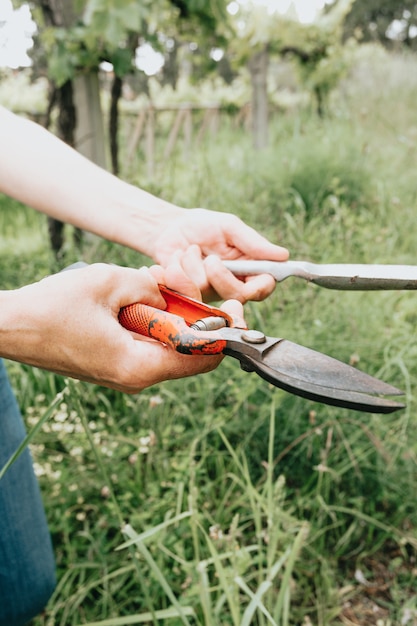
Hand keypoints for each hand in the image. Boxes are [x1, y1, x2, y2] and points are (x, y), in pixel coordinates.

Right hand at [2, 263, 242, 392]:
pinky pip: (146, 343)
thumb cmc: (52, 308)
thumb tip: (173, 294)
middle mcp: (137, 377)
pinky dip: (151, 321)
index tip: (233, 306)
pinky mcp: (114, 364)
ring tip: (155, 284)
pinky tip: (137, 297)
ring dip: (170, 316)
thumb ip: (153, 287)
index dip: (225, 332)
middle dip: (195, 316)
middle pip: (188, 351)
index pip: (204, 358)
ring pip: (167, 345)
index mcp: (140, 366)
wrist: (10, 328)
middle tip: (187, 285)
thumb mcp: (110, 282)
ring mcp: (124, 373)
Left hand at [151, 208, 288, 301]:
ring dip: (194, 265)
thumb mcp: (229, 227)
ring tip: (190, 250)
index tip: (251, 274)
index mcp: (249, 268)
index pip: (263, 287)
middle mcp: (231, 284)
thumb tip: (283, 255)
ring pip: (208, 291)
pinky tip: (175, 257)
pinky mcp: (188, 294)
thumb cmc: (203, 225)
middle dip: (222, 278)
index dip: (261, 286)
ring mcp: (209, 292)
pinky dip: (177, 268)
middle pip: (237, 296)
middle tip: (211, 259)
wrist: (168, 228)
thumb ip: (253, 242)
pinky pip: (185, 289)